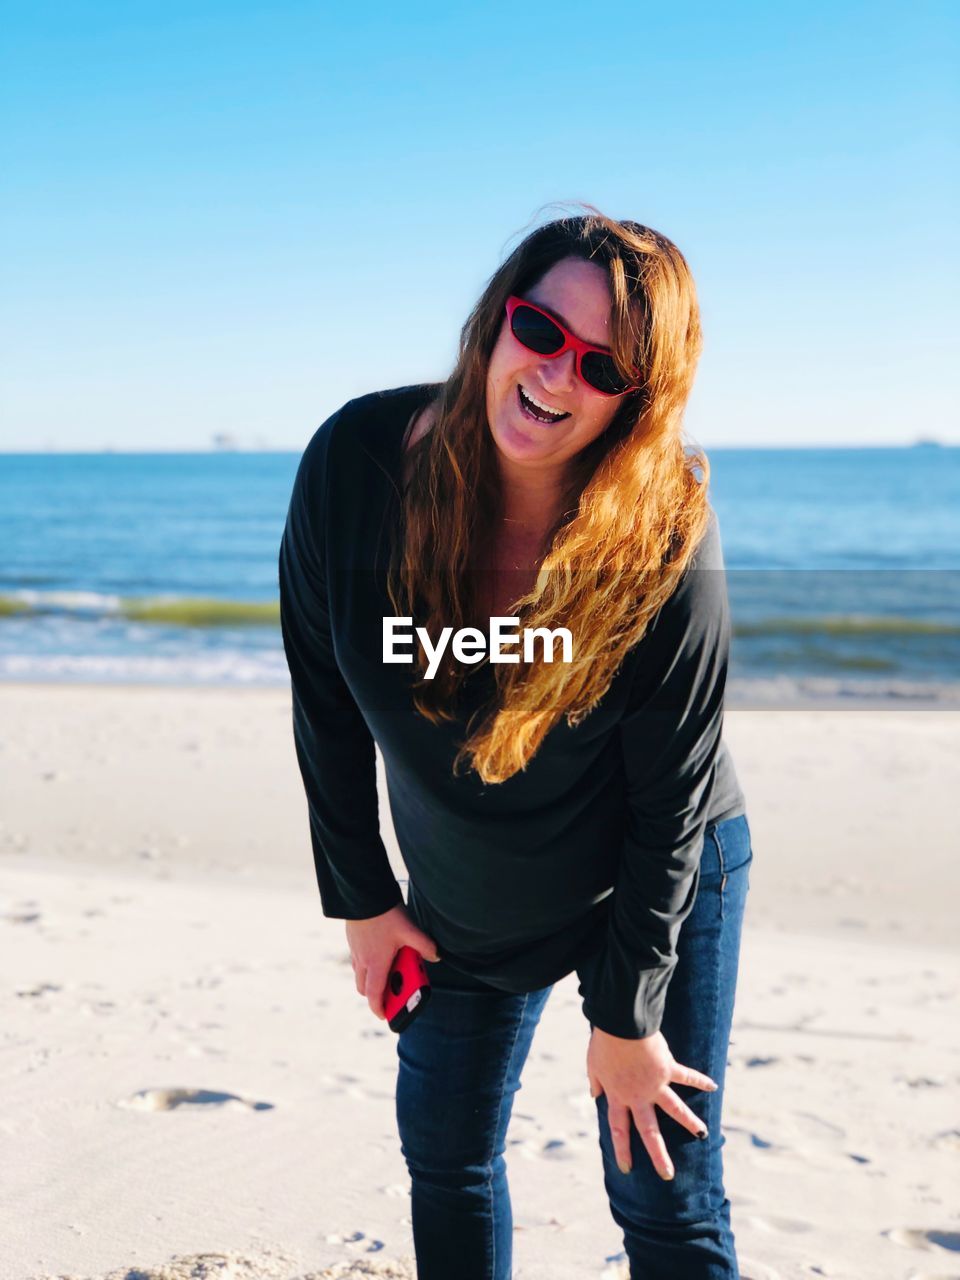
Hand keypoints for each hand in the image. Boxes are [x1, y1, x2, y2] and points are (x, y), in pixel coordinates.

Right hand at [345, 904, 439, 1020]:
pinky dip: (366, 966)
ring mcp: (355, 951)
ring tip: (386, 975)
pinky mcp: (352, 941)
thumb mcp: (409, 929)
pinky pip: (357, 961)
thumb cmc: (385, 914)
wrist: (362, 895)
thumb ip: (424, 945)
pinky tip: (378, 954)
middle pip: (364, 989)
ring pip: (359, 975)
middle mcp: (363, 961)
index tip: (384, 1016)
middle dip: (375, 996)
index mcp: (376, 963)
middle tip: (388, 997)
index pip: (375, 995)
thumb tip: (436, 957)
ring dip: (370, 981)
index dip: (379, 1008)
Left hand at [586, 1026, 716, 1179]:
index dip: (622, 1149)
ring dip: (689, 1122)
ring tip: (703, 1135)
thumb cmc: (604, 1043)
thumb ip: (595, 1082)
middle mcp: (638, 1096)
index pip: (619, 1129)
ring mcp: (655, 1084)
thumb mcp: (593, 1065)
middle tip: (668, 1174)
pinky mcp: (668, 1068)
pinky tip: (714, 1085)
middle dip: (659, 1154)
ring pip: (675, 1109)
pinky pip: (687, 1076)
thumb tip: (594, 1094)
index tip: (626, 1168)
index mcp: (618, 1096)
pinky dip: (700, 1080)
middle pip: (649, 1131)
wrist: (621, 1026)